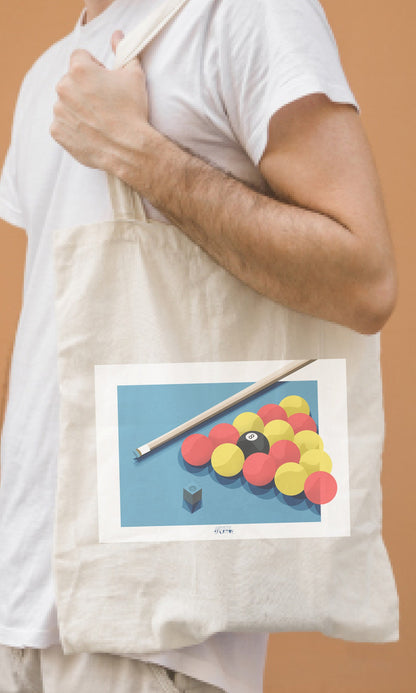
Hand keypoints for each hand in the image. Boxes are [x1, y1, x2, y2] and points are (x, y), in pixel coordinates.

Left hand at [50, 31, 150, 170]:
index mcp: (79, 69)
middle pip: (71, 80)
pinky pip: (62, 124)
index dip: (94, 67)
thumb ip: (122, 51)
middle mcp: (64, 87)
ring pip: (66, 102)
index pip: (80, 57)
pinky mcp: (57, 131)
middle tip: (104, 104)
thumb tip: (116, 36)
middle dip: (84, 88)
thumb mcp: (134, 75)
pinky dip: (73, 127)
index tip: (105, 81)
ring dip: (78, 107)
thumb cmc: (133, 111)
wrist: (129, 149)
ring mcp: (58, 110)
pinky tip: (91, 132)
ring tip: (98, 120)